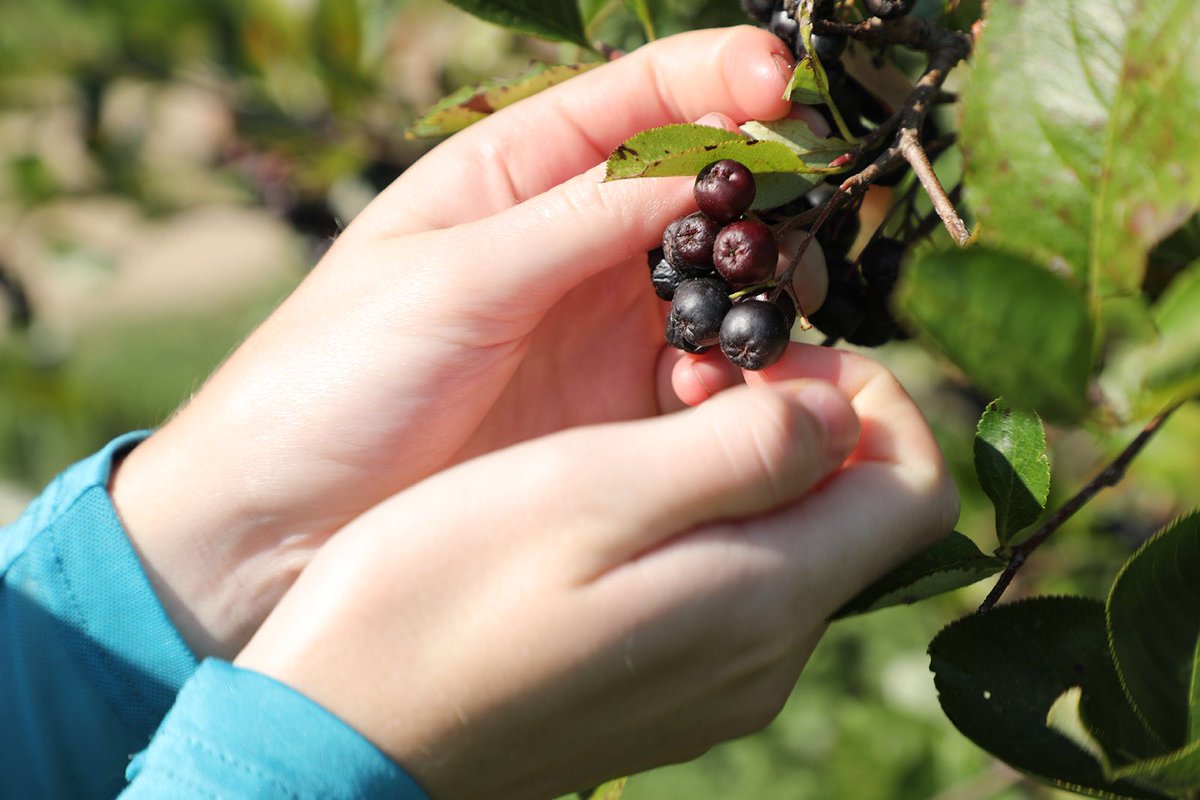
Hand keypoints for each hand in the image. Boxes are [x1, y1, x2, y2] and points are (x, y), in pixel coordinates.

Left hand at [110, 27, 829, 657]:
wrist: (284, 524)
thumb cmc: (335, 377)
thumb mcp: (450, 277)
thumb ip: (579, 218)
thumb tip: (702, 164)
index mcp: (512, 177)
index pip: (637, 100)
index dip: (717, 77)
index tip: (780, 86)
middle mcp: (570, 244)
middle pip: (701, 190)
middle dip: (761, 197)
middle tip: (788, 235)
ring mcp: (599, 329)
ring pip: (719, 284)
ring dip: (756, 294)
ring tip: (757, 327)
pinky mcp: (615, 411)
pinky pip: (707, 375)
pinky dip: (734, 377)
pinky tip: (716, 400)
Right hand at [235, 346, 958, 799]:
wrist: (341, 733)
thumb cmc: (444, 595)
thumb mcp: (590, 491)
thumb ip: (741, 452)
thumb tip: (840, 410)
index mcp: (763, 603)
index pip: (916, 490)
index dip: (875, 395)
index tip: (772, 354)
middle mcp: (762, 659)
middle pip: (858, 515)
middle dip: (805, 422)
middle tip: (693, 378)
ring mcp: (716, 686)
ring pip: (795, 546)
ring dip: (751, 466)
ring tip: (647, 425)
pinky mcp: (664, 691)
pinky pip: (736, 588)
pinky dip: (711, 519)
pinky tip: (621, 495)